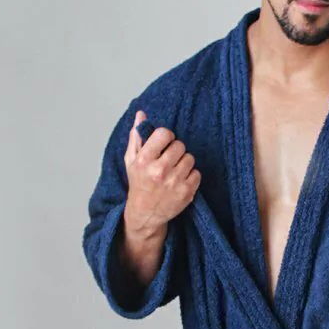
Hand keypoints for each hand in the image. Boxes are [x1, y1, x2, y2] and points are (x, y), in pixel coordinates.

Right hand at [123, 109, 201, 237]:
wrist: (145, 214)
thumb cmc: (138, 184)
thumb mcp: (131, 160)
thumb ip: (137, 137)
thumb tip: (141, 115)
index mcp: (144, 160)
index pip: (165, 134)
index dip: (166, 137)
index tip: (164, 144)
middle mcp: (159, 171)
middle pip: (180, 145)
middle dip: (175, 151)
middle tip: (168, 160)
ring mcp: (174, 182)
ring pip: (190, 158)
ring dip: (184, 163)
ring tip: (174, 171)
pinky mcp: (186, 192)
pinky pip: (197, 173)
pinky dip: (191, 176)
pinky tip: (180, 181)